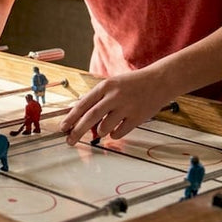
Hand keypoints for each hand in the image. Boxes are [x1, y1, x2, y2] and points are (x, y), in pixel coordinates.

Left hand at [58, 69, 173, 144]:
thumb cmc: (133, 84)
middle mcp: (114, 96)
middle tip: (70, 141)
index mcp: (105, 87)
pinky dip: (114, 135)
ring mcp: (126, 107)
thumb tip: (80, 115)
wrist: (159, 80)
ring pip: (104, 128)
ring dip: (99, 132)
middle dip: (77, 132)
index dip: (70, 118)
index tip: (62, 128)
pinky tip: (116, 129)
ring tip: (102, 129)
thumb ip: (97, 99)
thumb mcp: (112, 84)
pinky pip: (119, 133)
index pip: (83, 105)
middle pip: (90, 118)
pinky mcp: (137, 117)